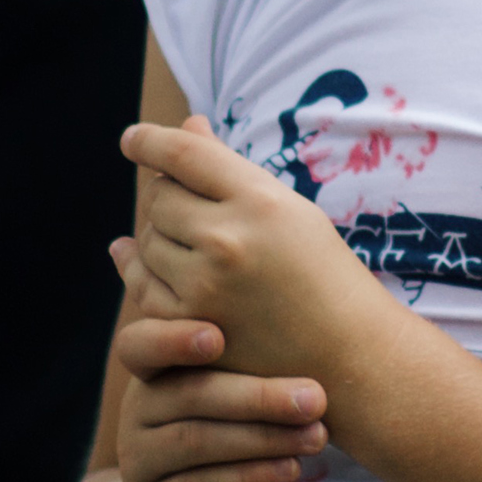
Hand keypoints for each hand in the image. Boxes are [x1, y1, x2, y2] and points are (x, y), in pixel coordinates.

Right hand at [100, 253, 327, 481]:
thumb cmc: (220, 425)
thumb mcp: (221, 377)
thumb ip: (229, 328)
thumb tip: (228, 252)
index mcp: (149, 371)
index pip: (141, 344)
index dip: (173, 338)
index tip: (219, 336)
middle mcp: (136, 412)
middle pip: (189, 395)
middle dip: (257, 394)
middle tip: (316, 396)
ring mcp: (142, 463)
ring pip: (199, 443)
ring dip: (265, 438)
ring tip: (318, 436)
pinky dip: (252, 477)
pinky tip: (292, 470)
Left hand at [123, 114, 393, 385]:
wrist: (348, 356)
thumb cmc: (322, 274)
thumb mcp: (289, 210)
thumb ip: (231, 170)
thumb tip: (187, 124)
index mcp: (261, 201)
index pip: (185, 154)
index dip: (151, 141)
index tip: (132, 138)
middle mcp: (229, 240)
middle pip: (159, 197)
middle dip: (166, 196)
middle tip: (186, 206)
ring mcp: (205, 287)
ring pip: (146, 240)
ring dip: (159, 237)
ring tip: (194, 246)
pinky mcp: (190, 326)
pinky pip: (143, 284)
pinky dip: (145, 272)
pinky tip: (157, 265)